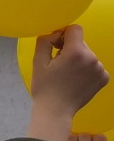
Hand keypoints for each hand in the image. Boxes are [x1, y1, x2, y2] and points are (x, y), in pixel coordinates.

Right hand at [29, 26, 108, 140]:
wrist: (56, 111)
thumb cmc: (44, 87)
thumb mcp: (38, 62)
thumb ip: (45, 41)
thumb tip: (55, 34)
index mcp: (76, 52)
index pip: (75, 29)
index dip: (63, 35)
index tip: (56, 47)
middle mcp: (92, 58)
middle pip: (81, 43)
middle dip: (70, 49)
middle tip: (59, 66)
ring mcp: (100, 69)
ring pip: (88, 55)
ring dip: (78, 60)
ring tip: (67, 75)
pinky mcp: (104, 78)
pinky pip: (94, 66)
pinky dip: (86, 70)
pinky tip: (76, 80)